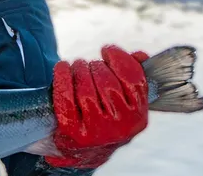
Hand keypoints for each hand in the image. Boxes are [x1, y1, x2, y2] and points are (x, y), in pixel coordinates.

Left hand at [44, 45, 149, 168]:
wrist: (83, 152)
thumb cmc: (104, 119)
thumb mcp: (124, 104)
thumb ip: (133, 78)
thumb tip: (141, 55)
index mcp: (138, 118)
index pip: (134, 80)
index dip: (120, 59)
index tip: (107, 50)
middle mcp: (121, 127)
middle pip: (108, 82)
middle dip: (96, 66)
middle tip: (88, 63)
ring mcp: (97, 131)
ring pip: (87, 89)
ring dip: (80, 70)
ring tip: (77, 66)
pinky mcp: (73, 133)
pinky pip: (66, 98)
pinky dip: (62, 78)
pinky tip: (62, 68)